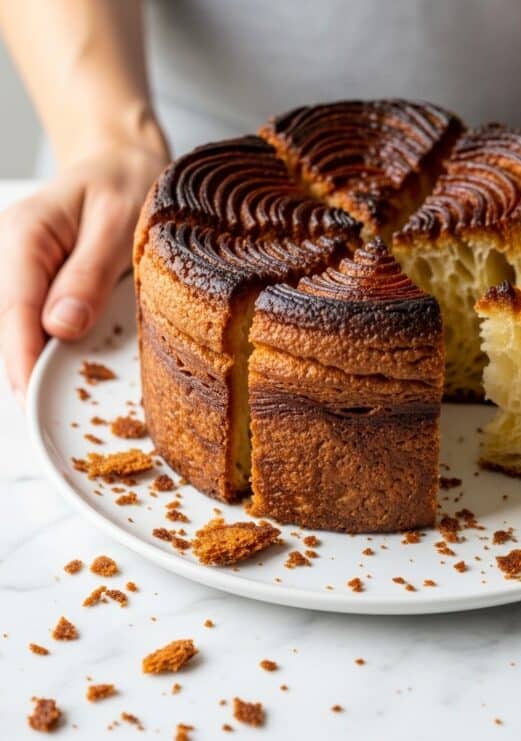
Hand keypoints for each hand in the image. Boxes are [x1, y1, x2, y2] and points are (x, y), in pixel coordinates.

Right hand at [0, 142, 168, 403]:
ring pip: (18, 327)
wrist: (122, 162)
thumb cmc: (126, 182)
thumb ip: (90, 273)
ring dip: (38, 361)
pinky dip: (49, 346)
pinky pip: (33, 320)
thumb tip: (62, 327)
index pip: (13, 310)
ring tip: (63, 397)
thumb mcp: (119, 223)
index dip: (21, 359)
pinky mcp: (37, 283)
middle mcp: (13, 255)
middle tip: (53, 414)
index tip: (31, 398)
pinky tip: (70, 365)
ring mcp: (20, 270)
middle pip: (8, 325)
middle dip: (28, 369)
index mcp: (26, 236)